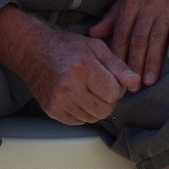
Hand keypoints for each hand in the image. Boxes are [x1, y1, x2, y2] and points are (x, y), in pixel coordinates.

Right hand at [0, 7, 137, 124]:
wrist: (33, 52)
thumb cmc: (66, 47)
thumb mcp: (96, 47)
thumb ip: (118, 65)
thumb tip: (135, 82)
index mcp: (83, 68)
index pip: (113, 92)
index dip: (116, 87)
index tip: (109, 78)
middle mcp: (69, 87)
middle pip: (105, 109)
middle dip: (108, 99)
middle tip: (99, 85)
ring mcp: (59, 101)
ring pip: (94, 118)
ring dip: (96, 107)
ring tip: (88, 90)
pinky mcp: (52, 111)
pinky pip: (79, 121)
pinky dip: (83, 112)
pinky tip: (77, 96)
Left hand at [89, 0, 168, 87]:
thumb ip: (112, 16)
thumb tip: (93, 34)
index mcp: (130, 4)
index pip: (121, 35)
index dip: (118, 57)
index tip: (116, 77)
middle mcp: (147, 6)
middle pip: (138, 39)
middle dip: (134, 65)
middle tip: (132, 88)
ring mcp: (167, 7)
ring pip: (157, 37)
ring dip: (153, 60)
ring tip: (149, 81)